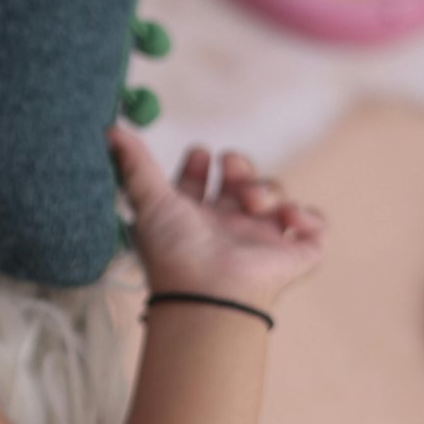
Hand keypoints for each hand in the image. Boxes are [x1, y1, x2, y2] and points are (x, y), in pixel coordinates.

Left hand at [106, 125, 325, 309]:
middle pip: (240, 183)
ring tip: (251, 203)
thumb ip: (134, 166)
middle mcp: (227, 228)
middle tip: (232, 168)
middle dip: (240, 168)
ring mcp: (262, 241)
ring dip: (266, 189)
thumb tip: (109, 130)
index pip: (198, 185)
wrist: (210, 293)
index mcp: (192, 218)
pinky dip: (307, 217)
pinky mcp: (294, 254)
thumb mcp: (149, 202)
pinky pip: (314, 226)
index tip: (199, 152)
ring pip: (275, 196)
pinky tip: (286, 218)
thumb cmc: (174, 250)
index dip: (199, 167)